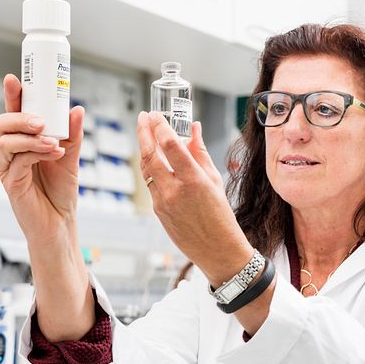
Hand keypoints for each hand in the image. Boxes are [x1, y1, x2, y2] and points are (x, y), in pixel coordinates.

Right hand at [0, 74, 83, 247]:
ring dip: (32, 138)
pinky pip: (17, 161)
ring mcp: (9, 167)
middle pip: (3, 124)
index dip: (13, 96)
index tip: (15, 79)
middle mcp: (12, 153)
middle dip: (21, 116)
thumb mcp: (72, 158)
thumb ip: (73, 135)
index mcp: (25, 142)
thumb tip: (77, 109)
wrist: (60, 223)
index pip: (15, 114)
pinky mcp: (10, 183)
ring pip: (7, 141)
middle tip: (42, 121)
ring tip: (54, 143)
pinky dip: (36, 153)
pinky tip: (55, 154)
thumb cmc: (60, 192)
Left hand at [136, 112, 253, 285]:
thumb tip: (193, 128)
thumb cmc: (221, 215)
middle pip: (151, 154)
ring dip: (144, 148)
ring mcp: (163, 202)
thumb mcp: (215, 180)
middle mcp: (175, 190)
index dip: (160, 127)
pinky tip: (154, 158)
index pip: (170, 146)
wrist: (217, 249)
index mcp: (194, 180)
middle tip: (143, 117)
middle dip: (144, 132)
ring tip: (145, 132)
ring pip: (147, 168)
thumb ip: (200, 152)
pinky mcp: (157, 211)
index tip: (156, 114)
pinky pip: (151, 183)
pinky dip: (151, 167)